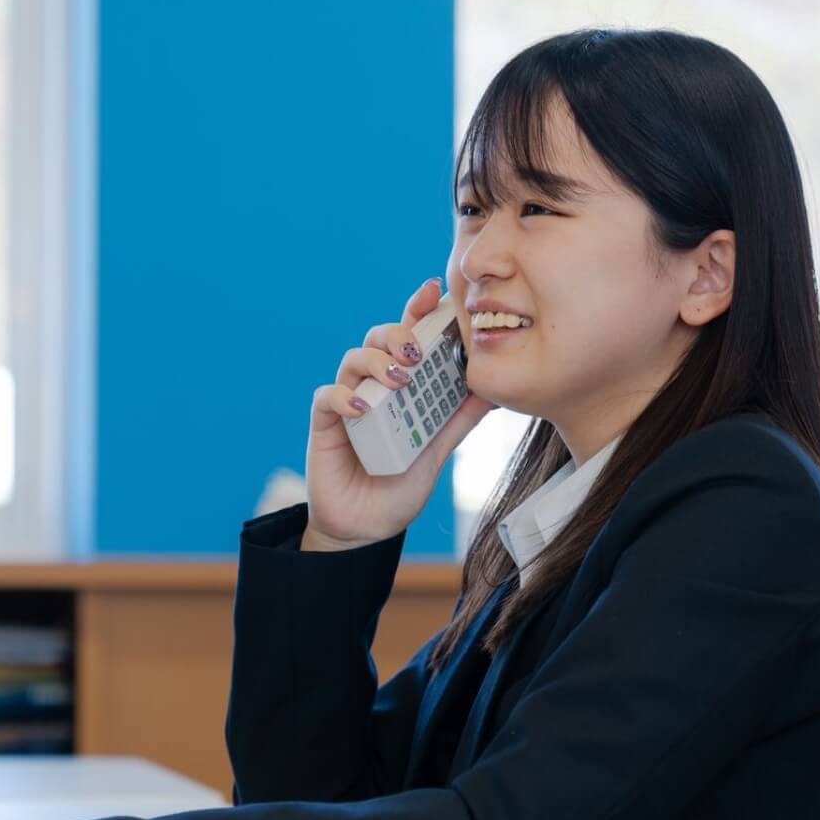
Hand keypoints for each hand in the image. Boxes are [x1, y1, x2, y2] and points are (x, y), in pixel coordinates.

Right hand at [304, 277, 494, 549]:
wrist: (368, 528)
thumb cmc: (399, 487)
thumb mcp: (438, 451)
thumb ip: (459, 420)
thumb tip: (494, 389)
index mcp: (401, 387)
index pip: (408, 338)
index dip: (418, 311)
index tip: (435, 292)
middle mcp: (374, 387)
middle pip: (378, 338)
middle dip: (398, 333)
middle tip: (417, 349)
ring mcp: (348, 402)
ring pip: (353, 359)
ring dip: (376, 361)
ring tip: (399, 379)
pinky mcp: (325, 423)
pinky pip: (327, 396)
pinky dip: (344, 395)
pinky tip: (363, 407)